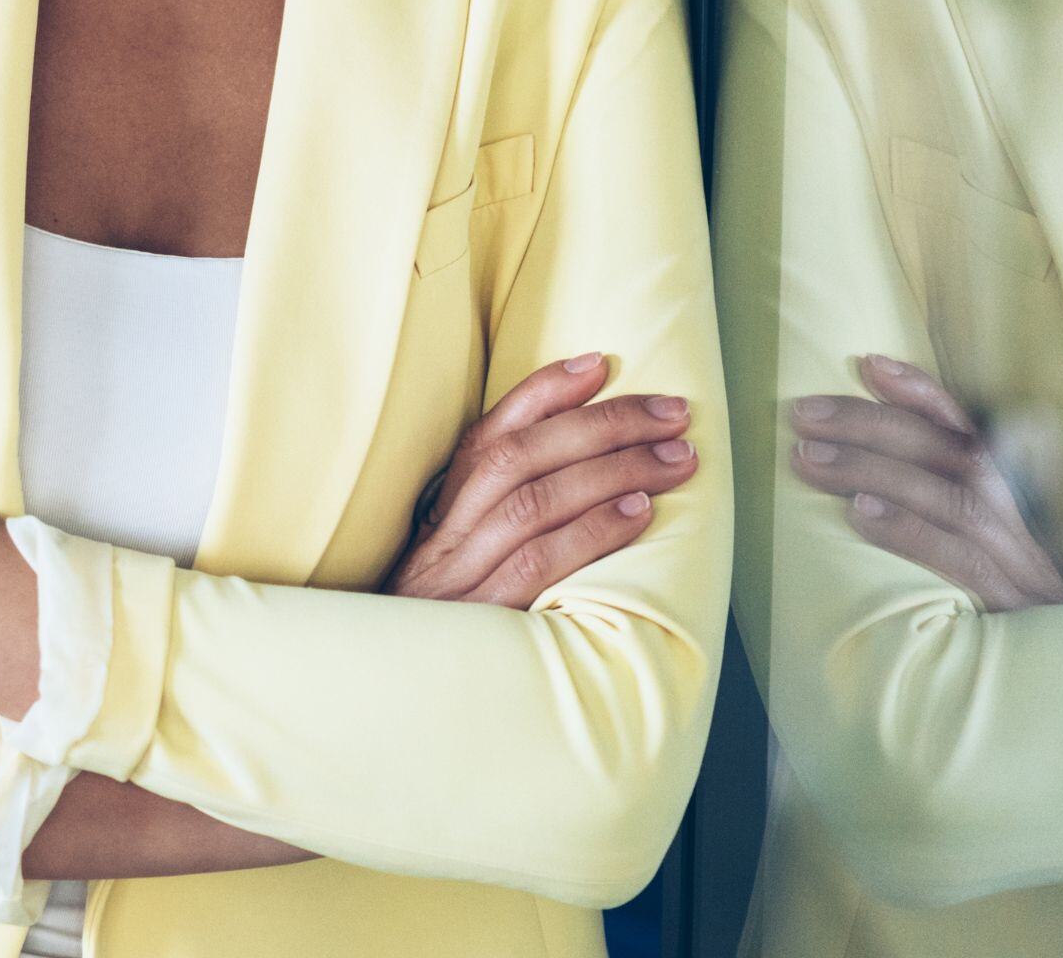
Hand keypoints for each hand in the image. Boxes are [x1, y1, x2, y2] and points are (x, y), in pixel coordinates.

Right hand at [379, 353, 696, 607]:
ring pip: (536, 501)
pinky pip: (539, 562)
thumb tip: (575, 475)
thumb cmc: (441, 635)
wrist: (388, 697)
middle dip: (602, 423)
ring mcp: (461, 576)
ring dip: (613, 470)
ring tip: (674, 458)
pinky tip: (639, 513)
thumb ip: (493, 526)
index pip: (488, 435)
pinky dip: (592, 531)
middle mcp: (447, 535)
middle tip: (672, 412)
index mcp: (440, 515)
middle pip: (521, 457)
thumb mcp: (454, 571)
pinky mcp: (483, 618)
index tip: (597, 364)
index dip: (542, 394)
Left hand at [790, 353, 1062, 611]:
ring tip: (808, 457)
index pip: (968, 435)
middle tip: (803, 413)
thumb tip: (851, 479)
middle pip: (952, 454)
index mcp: (1008, 509)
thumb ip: (930, 514)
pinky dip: (909, 530)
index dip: (922, 395)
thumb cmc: (994, 617)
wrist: (1056, 683)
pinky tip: (861, 512)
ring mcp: (1017, 569)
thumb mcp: (971, 560)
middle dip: (873, 424)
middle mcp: (1016, 528)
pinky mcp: (1007, 610)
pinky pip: (961, 560)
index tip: (869, 363)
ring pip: (952, 498)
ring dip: (874, 469)